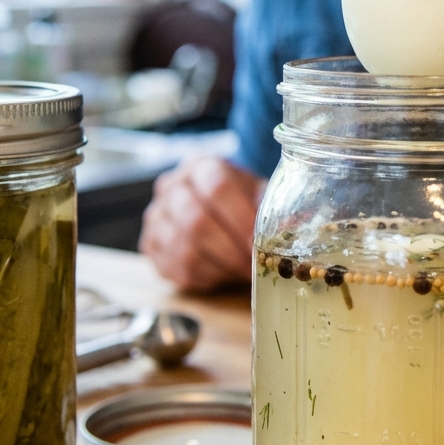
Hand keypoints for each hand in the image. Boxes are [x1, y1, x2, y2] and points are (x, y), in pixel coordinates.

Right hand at [139, 157, 263, 289]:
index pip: (217, 187)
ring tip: (243, 273)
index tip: (259, 243)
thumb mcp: (257, 194)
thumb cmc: (239, 201)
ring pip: (186, 250)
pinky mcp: (150, 246)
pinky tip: (223, 275)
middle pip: (196, 222)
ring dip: (220, 267)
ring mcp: (156, 217)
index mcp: (201, 166)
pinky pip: (177, 269)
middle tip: (254, 267)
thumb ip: (273, 206)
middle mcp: (172, 187)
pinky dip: (205, 278)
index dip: (240, 218)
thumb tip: (291, 228)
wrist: (210, 207)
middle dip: (230, 250)